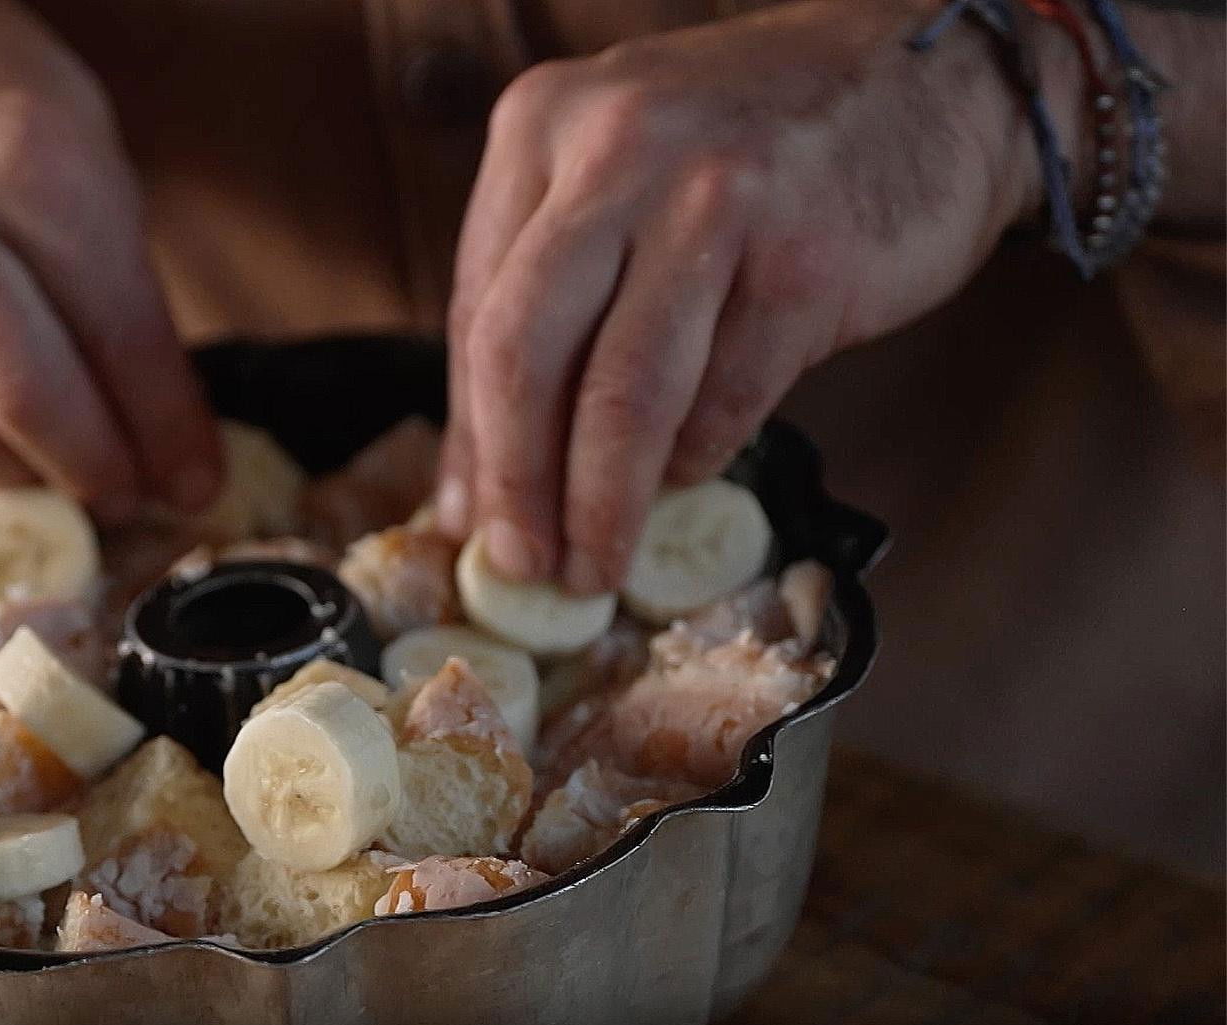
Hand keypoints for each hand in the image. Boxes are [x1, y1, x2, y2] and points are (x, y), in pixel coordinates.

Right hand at [0, 0, 220, 517]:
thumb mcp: (88, 160)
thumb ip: (125, 297)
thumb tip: (168, 444)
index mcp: (19, 159)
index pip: (114, 331)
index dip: (165, 427)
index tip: (197, 483)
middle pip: (20, 397)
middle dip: (93, 472)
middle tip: (133, 501)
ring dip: (24, 481)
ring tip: (71, 487)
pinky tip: (1, 450)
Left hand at [437, 0, 1065, 592]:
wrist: (938, 80)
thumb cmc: (757, 147)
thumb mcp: (619, 181)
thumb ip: (544, 311)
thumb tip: (472, 488)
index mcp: (544, 123)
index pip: (471, 310)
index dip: (468, 435)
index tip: (465, 522)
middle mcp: (617, 149)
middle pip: (522, 354)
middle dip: (514, 483)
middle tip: (521, 564)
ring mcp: (714, 202)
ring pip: (622, 395)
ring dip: (601, 504)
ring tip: (593, 565)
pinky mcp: (805, 264)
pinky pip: (724, 402)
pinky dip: (696, 460)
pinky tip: (685, 477)